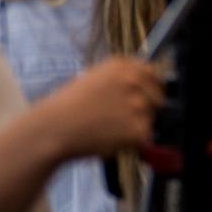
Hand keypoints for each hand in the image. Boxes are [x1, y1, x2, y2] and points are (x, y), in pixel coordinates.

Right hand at [36, 56, 161, 160]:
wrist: (55, 128)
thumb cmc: (67, 107)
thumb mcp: (94, 79)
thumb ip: (121, 79)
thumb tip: (143, 87)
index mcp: (123, 66)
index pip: (153, 74)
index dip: (151, 88)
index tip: (146, 98)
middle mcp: (134, 81)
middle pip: (157, 98)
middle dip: (145, 110)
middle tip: (121, 120)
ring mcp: (138, 105)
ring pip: (150, 120)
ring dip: (136, 128)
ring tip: (108, 130)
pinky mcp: (138, 129)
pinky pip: (144, 139)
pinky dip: (132, 144)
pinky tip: (109, 140)